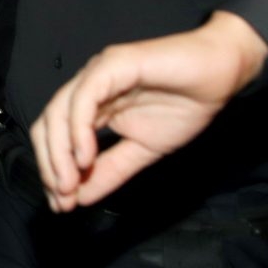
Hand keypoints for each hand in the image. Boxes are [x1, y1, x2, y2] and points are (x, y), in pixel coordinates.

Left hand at [30, 11, 267, 212]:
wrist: (219, 75)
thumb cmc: (185, 105)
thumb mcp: (143, 151)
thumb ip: (111, 171)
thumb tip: (80, 198)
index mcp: (92, 105)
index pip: (55, 136)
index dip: (52, 169)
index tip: (61, 203)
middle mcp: (87, 87)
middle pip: (48, 125)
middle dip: (49, 165)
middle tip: (61, 198)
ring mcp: (97, 73)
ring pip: (59, 111)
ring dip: (58, 153)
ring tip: (68, 184)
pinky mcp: (113, 64)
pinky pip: (84, 97)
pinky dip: (78, 129)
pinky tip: (84, 156)